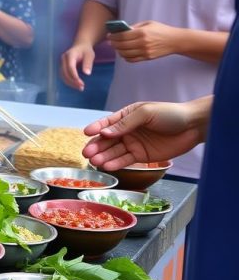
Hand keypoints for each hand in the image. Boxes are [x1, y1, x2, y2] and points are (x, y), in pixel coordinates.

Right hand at [60, 43, 94, 90]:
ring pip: (63, 75)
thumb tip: (87, 73)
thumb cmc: (86, 50)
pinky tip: (76, 84)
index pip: (70, 67)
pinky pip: (63, 75)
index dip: (74, 76)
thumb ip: (88, 64)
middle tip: (81, 87)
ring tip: (80, 88)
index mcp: (70, 55)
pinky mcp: (62, 67)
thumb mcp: (90, 55)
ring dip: (70, 83)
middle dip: (72, 81)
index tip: (81, 83)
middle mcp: (63, 59)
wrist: (80, 45)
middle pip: (65, 73)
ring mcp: (61, 63)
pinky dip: (69, 81)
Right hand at [82, 101, 206, 169]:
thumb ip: (125, 124)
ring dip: (103, 156)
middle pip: (107, 139)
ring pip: (114, 151)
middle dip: (96, 146)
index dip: (96, 128)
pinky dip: (116, 164)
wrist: (193, 126)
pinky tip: (108, 166)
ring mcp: (133, 144)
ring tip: (94, 162)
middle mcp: (127, 131)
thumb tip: (104, 133)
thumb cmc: (170, 114)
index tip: (86, 133)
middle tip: (87, 153)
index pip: (107, 123)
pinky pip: (126, 160)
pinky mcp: (141, 156)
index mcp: (126, 116)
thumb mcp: (145, 114)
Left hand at [108, 21, 177, 61]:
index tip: (109, 36)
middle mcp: (142, 43)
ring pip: (125, 53)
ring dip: (118, 51)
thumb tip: (121, 30)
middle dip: (113, 44)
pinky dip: (125, 57)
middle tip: (111, 42)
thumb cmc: (161, 30)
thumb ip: (134, 27)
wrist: (175, 41)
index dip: (113, 36)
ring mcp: (144, 51)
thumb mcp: (148, 23)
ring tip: (117, 47)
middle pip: (121, 45)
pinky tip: (124, 53)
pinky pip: (131, 59)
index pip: (122, 36)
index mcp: (142, 32)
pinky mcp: (147, 58)